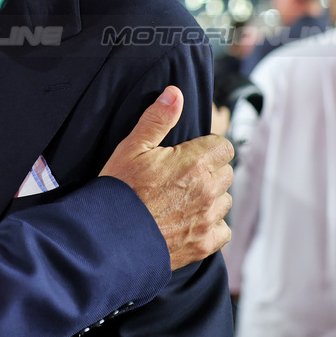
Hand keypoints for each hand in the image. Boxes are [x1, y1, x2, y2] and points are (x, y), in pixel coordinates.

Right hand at [100, 86, 233, 269]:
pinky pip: (223, 230)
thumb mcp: (131, 148)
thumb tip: (175, 93)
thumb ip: (157, 119)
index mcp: (195, 162)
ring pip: (225, 201)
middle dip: (209, 172)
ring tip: (181, 201)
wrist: (109, 238)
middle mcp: (209, 189)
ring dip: (210, 199)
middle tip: (180, 178)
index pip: (224, 146)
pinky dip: (210, 226)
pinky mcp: (205, 243)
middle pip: (226, 172)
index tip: (189, 155)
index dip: (208, 148)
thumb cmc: (119, 190)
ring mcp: (209, 218)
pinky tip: (187, 223)